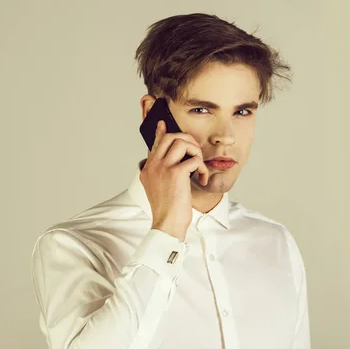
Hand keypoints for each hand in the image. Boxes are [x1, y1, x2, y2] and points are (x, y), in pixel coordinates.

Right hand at [139, 120, 208, 240]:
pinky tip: (202, 179)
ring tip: (198, 167)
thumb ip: (162, 173)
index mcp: (147, 169)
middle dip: (188, 140)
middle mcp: (152, 165)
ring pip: (182, 142)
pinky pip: (194, 160)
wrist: (167, 224)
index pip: (155, 144)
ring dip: (196, 152)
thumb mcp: (159, 189)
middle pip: (170, 137)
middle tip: (195, 153)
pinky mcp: (176, 173)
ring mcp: (163, 168)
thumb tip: (175, 165)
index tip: (163, 124)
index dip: (161, 132)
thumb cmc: (167, 210)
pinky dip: (202, 168)